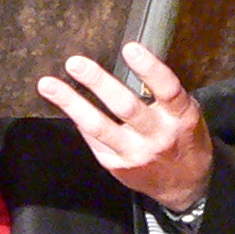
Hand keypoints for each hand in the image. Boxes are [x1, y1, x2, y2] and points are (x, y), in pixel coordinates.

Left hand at [37, 43, 214, 212]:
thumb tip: (129, 62)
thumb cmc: (183, 139)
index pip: (167, 89)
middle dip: (98, 83)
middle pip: (125, 107)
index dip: (149, 68)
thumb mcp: (185, 114)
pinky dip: (79, 120)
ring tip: (48, 85)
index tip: (129, 48)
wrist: (185, 185)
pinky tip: (66, 105)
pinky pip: (94, 140)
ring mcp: (136, 154)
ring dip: (72, 103)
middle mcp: (158, 136)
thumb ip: (164, 95)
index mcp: (180, 117)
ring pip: (99, 127)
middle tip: (75, 63)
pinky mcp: (118, 167)